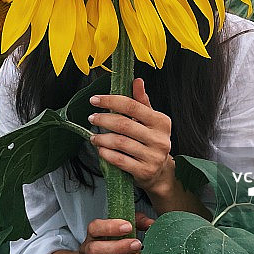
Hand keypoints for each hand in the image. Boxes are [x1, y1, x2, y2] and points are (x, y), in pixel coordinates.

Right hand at [78, 212, 155, 253]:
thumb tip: (151, 224)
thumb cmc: (114, 243)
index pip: (95, 228)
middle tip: (137, 244)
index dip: (110, 227)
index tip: (128, 227)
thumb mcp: (124, 229)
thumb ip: (137, 222)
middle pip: (95, 249)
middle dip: (117, 247)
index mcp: (94, 235)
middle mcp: (88, 251)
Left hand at [88, 78, 174, 196]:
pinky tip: (101, 149)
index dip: (111, 101)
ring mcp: (153, 156)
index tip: (94, 99)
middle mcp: (160, 138)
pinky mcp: (144, 171)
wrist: (160, 172)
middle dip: (103, 120)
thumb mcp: (150, 120)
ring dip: (102, 138)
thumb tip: (137, 80)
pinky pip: (120, 160)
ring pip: (120, 143)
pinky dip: (106, 154)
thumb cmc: (151, 141)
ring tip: (94, 137)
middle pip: (124, 124)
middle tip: (91, 118)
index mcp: (161, 121)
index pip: (132, 106)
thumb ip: (141, 101)